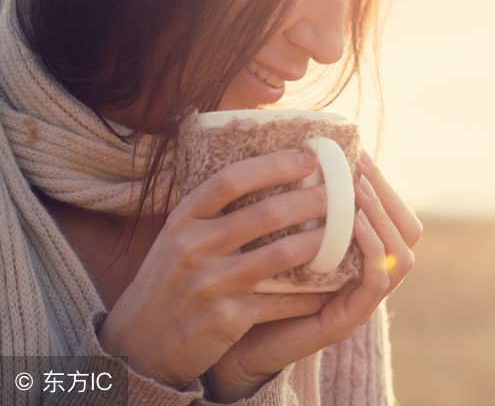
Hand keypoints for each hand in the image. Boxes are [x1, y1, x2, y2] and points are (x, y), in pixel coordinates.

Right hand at [97, 149, 334, 388]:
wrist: (140, 344)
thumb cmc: (170, 280)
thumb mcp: (178, 237)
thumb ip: (212, 210)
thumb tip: (265, 170)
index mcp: (184, 220)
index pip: (231, 179)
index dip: (274, 164)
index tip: (309, 157)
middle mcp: (195, 247)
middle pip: (267, 213)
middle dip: (313, 200)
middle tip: (343, 192)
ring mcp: (211, 283)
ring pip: (282, 254)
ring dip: (322, 241)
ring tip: (348, 231)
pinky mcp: (227, 318)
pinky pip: (281, 300)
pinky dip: (310, 292)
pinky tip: (333, 284)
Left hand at [203, 151, 422, 401]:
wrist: (226, 343)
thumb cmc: (251, 283)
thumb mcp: (280, 236)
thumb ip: (300, 207)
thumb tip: (298, 149)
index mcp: (358, 257)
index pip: (394, 215)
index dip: (383, 183)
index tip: (358, 154)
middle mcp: (367, 279)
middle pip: (408, 233)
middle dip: (387, 194)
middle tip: (360, 166)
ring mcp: (360, 303)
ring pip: (401, 257)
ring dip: (382, 218)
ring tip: (358, 190)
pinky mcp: (345, 322)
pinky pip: (376, 284)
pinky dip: (372, 251)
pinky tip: (354, 225)